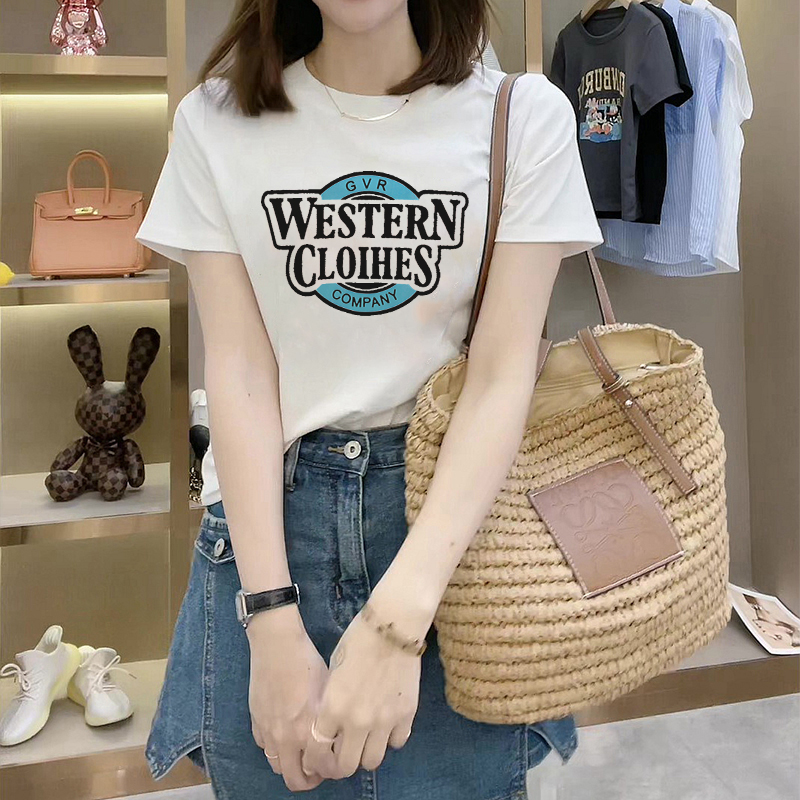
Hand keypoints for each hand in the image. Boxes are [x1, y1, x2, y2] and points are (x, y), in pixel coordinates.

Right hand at [247, 605, 329, 791]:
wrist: (276, 644)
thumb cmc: (306, 661)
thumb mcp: (329, 690)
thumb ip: (332, 719)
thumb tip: (339, 737)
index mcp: (309, 729)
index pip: (323, 769)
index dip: (334, 769)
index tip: (340, 761)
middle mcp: (286, 737)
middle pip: (296, 780)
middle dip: (311, 780)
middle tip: (321, 768)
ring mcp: (268, 731)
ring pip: (278, 767)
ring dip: (292, 766)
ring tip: (304, 754)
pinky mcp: (255, 722)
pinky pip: (265, 748)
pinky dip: (276, 749)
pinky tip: (286, 735)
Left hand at [300, 608, 421, 778]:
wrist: (392, 626)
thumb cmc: (357, 641)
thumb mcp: (333, 672)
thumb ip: (331, 703)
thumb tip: (331, 726)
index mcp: (333, 708)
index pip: (319, 752)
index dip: (318, 759)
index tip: (321, 756)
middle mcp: (357, 721)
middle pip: (347, 766)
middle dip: (342, 764)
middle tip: (344, 753)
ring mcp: (384, 721)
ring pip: (373, 761)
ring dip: (367, 753)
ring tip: (366, 739)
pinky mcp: (406, 715)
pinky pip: (397, 743)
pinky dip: (390, 738)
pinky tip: (387, 724)